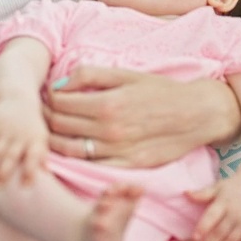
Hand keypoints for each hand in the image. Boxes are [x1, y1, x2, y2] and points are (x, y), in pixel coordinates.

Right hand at [0, 96, 47, 183]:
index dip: (30, 171)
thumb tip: (46, 173)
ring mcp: (5, 129)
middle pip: (10, 156)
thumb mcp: (42, 137)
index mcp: (35, 140)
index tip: (25, 185)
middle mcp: (20, 135)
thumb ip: (42, 155)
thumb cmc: (31, 123)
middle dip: (3, 172)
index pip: (34, 157)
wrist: (17, 97)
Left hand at [43, 66, 240, 167]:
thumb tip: (59, 83)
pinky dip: (73, 158)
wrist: (196, 115)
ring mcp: (117, 152)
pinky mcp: (126, 167)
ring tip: (50, 131)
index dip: (48, 98)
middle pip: (59, 126)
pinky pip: (90, 166)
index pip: (60, 102)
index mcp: (107, 103)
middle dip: (45, 117)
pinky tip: (68, 149)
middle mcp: (109, 130)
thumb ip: (90, 75)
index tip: (48, 95)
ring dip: (52, 140)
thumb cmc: (160, 91)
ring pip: (68, 149)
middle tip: (43, 112)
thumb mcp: (126, 74)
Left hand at [186, 173, 240, 240]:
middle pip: (221, 232)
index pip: (211, 216)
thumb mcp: (217, 187)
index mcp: (224, 201)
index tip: (195, 238)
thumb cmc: (233, 187)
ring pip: (232, 240)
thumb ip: (202, 193)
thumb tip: (185, 193)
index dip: (202, 228)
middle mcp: (236, 212)